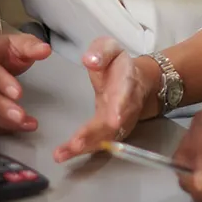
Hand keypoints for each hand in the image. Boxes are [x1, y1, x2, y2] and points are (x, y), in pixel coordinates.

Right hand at [0, 31, 51, 132]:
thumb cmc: (4, 53)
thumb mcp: (19, 44)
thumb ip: (31, 47)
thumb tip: (44, 50)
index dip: (2, 82)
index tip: (17, 93)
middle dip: (2, 108)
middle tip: (19, 116)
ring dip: (3, 121)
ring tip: (23, 123)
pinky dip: (2, 127)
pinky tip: (18, 127)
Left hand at [54, 38, 158, 162]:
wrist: (138, 81)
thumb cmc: (119, 65)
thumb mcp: (110, 48)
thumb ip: (101, 51)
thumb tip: (90, 60)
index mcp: (126, 82)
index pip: (125, 94)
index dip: (120, 106)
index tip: (114, 118)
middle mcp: (125, 106)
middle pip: (113, 123)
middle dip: (96, 133)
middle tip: (78, 142)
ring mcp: (119, 122)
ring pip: (105, 137)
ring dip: (86, 145)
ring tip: (65, 152)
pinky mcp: (110, 132)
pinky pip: (97, 142)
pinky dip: (81, 150)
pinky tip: (63, 154)